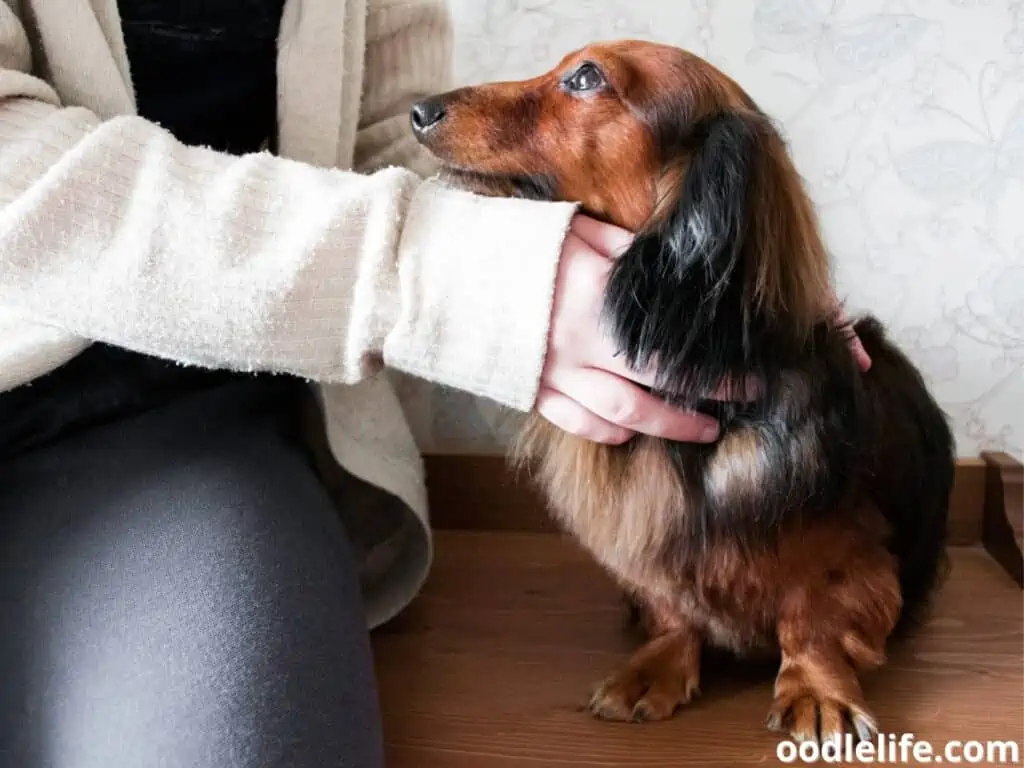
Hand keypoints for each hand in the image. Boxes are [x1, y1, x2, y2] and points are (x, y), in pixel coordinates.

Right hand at [538, 215, 872, 445]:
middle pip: (658, 385)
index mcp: (598, 303)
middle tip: (738, 403)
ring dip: (665, 425)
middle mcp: (583, 347)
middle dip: (703, 399)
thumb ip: (620, 250)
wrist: (437, 275)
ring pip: (623, 415)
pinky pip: (576, 422)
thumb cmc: (505, 243)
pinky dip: (607, 432)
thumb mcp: (569, 229)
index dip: (715, 366)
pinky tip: (629, 432)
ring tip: (698, 428)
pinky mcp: (531, 390)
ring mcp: (555, 375)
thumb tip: (658, 264)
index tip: (748, 372)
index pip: (672, 345)